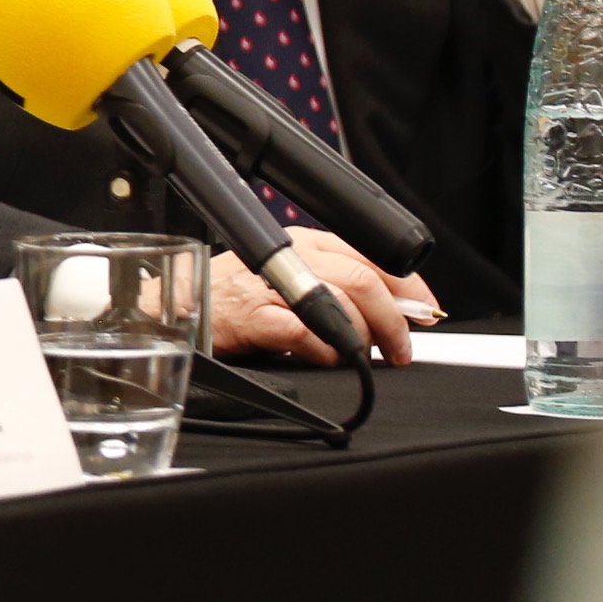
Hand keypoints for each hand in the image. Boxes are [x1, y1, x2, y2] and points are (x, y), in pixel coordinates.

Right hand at [209, 226, 438, 364]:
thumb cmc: (233, 296)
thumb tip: (388, 313)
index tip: (425, 312)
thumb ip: (333, 286)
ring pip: (340, 304)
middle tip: (401, 348)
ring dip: (363, 337)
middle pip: (363, 280)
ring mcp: (271, 285)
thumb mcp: (288, 277)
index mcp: (306, 243)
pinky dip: (325, 350)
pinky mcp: (253, 316)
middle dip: (393, 319)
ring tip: (363, 356)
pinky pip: (304, 332)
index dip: (408, 287)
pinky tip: (328, 358)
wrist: (177, 307)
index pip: (372, 256)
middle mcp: (292, 257)